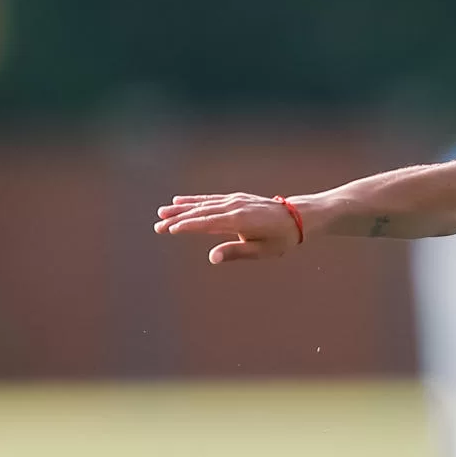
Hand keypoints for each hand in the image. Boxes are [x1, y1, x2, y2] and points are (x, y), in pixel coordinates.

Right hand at [154, 193, 302, 263]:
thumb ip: (235, 252)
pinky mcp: (236, 198)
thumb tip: (212, 258)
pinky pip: (211, 199)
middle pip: (200, 213)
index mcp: (238, 221)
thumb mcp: (261, 251)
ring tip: (162, 212)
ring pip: (203, 204)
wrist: (298, 217)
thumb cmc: (281, 238)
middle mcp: (233, 207)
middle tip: (157, 226)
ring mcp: (234, 200)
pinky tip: (181, 201)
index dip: (186, 226)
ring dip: (182, 208)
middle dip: (177, 219)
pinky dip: (195, 200)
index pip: (206, 224)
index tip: (169, 230)